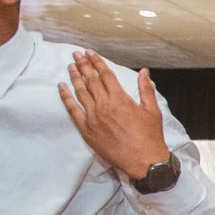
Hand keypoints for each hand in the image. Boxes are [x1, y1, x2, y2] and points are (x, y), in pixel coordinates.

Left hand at [58, 52, 170, 180]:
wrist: (143, 161)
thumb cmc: (150, 137)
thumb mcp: (152, 110)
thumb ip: (146, 89)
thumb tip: (144, 72)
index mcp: (120, 99)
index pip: (105, 74)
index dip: (97, 62)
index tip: (90, 53)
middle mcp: (104, 105)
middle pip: (90, 80)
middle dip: (82, 65)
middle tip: (76, 54)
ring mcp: (93, 117)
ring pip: (80, 92)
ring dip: (74, 77)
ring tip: (70, 66)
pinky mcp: (86, 129)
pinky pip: (72, 109)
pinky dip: (65, 96)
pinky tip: (61, 87)